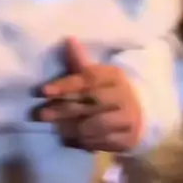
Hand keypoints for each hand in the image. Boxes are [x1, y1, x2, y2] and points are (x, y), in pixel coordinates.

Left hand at [38, 37, 141, 152]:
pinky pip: (103, 143)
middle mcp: (123, 95)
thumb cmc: (111, 90)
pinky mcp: (128, 139)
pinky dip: (84, 142)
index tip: (44, 91)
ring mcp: (128, 118)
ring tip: (55, 128)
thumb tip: (68, 39)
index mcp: (115, 75)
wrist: (141, 112)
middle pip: (90, 102)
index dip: (65, 85)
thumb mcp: (99, 74)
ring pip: (96, 125)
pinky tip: (70, 140)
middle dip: (64, 109)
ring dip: (73, 128)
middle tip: (41, 114)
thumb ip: (80, 62)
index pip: (88, 78)